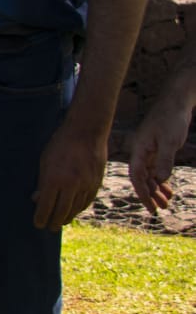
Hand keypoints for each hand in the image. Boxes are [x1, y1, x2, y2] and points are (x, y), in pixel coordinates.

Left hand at [33, 119, 107, 229]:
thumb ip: (41, 182)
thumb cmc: (59, 144)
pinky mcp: (96, 183)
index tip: (38, 224)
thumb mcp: (44, 161)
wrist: (86, 132)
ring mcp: (86, 185)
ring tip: (60, 222)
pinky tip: (73, 211)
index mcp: (54, 179)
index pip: (46, 207)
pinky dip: (79, 209)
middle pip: (61, 212)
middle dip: (54, 222)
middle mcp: (71, 185)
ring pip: (75, 209)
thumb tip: (36, 200)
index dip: (41, 218)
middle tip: (49, 228)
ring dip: (67, 218)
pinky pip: (86, 202)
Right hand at [128, 99, 191, 213]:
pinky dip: (161, 180)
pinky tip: (168, 189)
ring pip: (150, 175)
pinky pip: (156, 169)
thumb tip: (160, 180)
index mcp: (139, 150)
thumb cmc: (171, 119)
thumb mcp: (170, 141)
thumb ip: (165, 160)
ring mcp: (149, 151)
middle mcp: (141, 153)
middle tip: (160, 210)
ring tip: (166, 203)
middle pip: (142, 179)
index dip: (143, 193)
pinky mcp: (157, 149)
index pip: (137, 176)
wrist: (175, 103)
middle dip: (150, 195)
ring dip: (156, 189)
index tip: (151, 207)